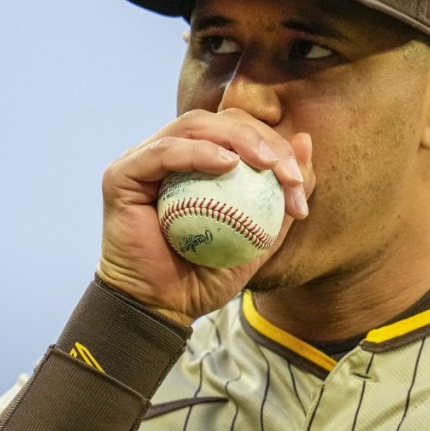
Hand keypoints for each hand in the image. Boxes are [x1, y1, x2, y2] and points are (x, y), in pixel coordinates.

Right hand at [97, 108, 313, 325]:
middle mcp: (169, 154)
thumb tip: (306, 142)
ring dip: (237, 139)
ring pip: (194, 125)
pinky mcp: (122, 174)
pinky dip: (197, 152)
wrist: (161, 309)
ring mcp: (143, 160)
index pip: (239, 133)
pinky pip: (163, 151)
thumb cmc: (205, 276)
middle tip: (287, 173)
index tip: (299, 186)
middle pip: (220, 121)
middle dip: (262, 140)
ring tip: (265, 163)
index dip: (274, 148)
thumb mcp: (258, 237)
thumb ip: (280, 194)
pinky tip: (227, 163)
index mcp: (197, 163)